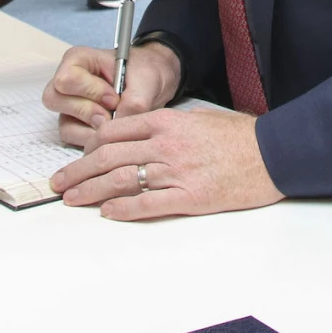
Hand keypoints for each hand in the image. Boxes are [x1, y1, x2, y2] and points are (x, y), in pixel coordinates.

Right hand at [41, 42, 179, 147]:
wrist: (151, 86)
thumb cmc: (144, 73)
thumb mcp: (146, 80)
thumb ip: (134, 101)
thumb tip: (117, 127)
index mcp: (78, 60)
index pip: (66, 79)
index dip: (90, 91)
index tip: (114, 97)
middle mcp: (67, 82)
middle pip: (54, 99)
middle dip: (87, 111)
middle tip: (111, 113)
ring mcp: (68, 105)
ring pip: (64, 123)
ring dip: (91, 129)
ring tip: (114, 122)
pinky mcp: (74, 124)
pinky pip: (72, 138)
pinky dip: (92, 140)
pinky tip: (111, 132)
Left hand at [48, 106, 283, 219]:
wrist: (273, 154)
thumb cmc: (239, 137)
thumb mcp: (197, 120)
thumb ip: (165, 128)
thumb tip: (137, 141)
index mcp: (167, 122)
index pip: (114, 132)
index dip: (88, 146)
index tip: (77, 159)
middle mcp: (166, 145)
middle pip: (108, 156)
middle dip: (77, 171)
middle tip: (58, 183)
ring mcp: (176, 171)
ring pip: (121, 180)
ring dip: (91, 191)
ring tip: (72, 199)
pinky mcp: (190, 197)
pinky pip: (148, 203)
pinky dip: (123, 208)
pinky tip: (107, 212)